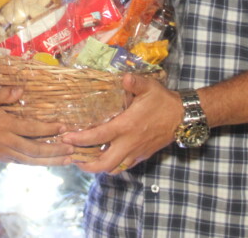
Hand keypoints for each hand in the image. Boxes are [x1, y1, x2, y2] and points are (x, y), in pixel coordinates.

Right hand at [0, 87, 73, 165]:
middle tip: (72, 150)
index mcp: (4, 125)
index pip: (32, 129)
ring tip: (66, 160)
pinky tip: (48, 162)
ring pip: (31, 160)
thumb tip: (22, 89)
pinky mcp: (1, 159)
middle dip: (55, 151)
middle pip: (36, 150)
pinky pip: (23, 162)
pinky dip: (37, 163)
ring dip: (50, 161)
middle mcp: (6, 142)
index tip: (64, 127)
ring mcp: (4, 153)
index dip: (49, 129)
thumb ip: (5, 94)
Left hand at [60, 74, 181, 173]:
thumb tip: (123, 78)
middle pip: (103, 163)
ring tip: (85, 160)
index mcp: (126, 126)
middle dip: (85, 165)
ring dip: (98, 167)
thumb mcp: (149, 87)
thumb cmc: (163, 101)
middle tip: (72, 157)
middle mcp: (129, 143)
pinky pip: (124, 166)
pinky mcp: (142, 156)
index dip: (80, 139)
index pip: (98, 137)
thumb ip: (134, 82)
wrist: (182, 116)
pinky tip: (105, 157)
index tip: (66, 138)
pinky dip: (112, 166)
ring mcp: (136, 152)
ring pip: (113, 168)